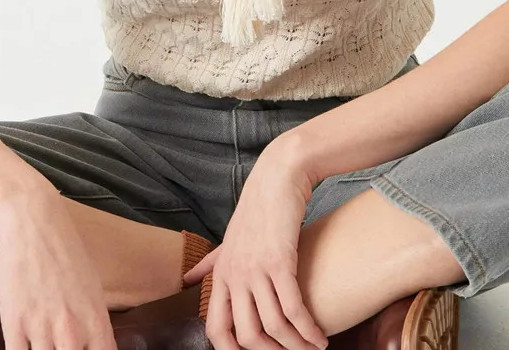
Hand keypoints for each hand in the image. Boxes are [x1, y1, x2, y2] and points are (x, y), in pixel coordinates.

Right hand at [0, 187, 117, 349]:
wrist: (36, 223)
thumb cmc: (66, 251)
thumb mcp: (91, 286)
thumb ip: (93, 322)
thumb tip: (94, 345)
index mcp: (96, 320)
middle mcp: (72, 330)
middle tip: (59, 347)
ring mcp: (42, 329)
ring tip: (43, 345)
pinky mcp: (14, 324)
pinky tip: (24, 348)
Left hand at [183, 140, 327, 349]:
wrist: (278, 176)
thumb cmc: (257, 207)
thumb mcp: (228, 237)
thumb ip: (210, 262)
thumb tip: (187, 280)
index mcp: (221, 274)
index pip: (216, 330)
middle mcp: (234, 275)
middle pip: (246, 336)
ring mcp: (255, 268)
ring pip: (274, 327)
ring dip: (297, 346)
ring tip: (314, 348)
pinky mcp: (279, 261)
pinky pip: (294, 309)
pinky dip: (309, 330)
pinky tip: (321, 336)